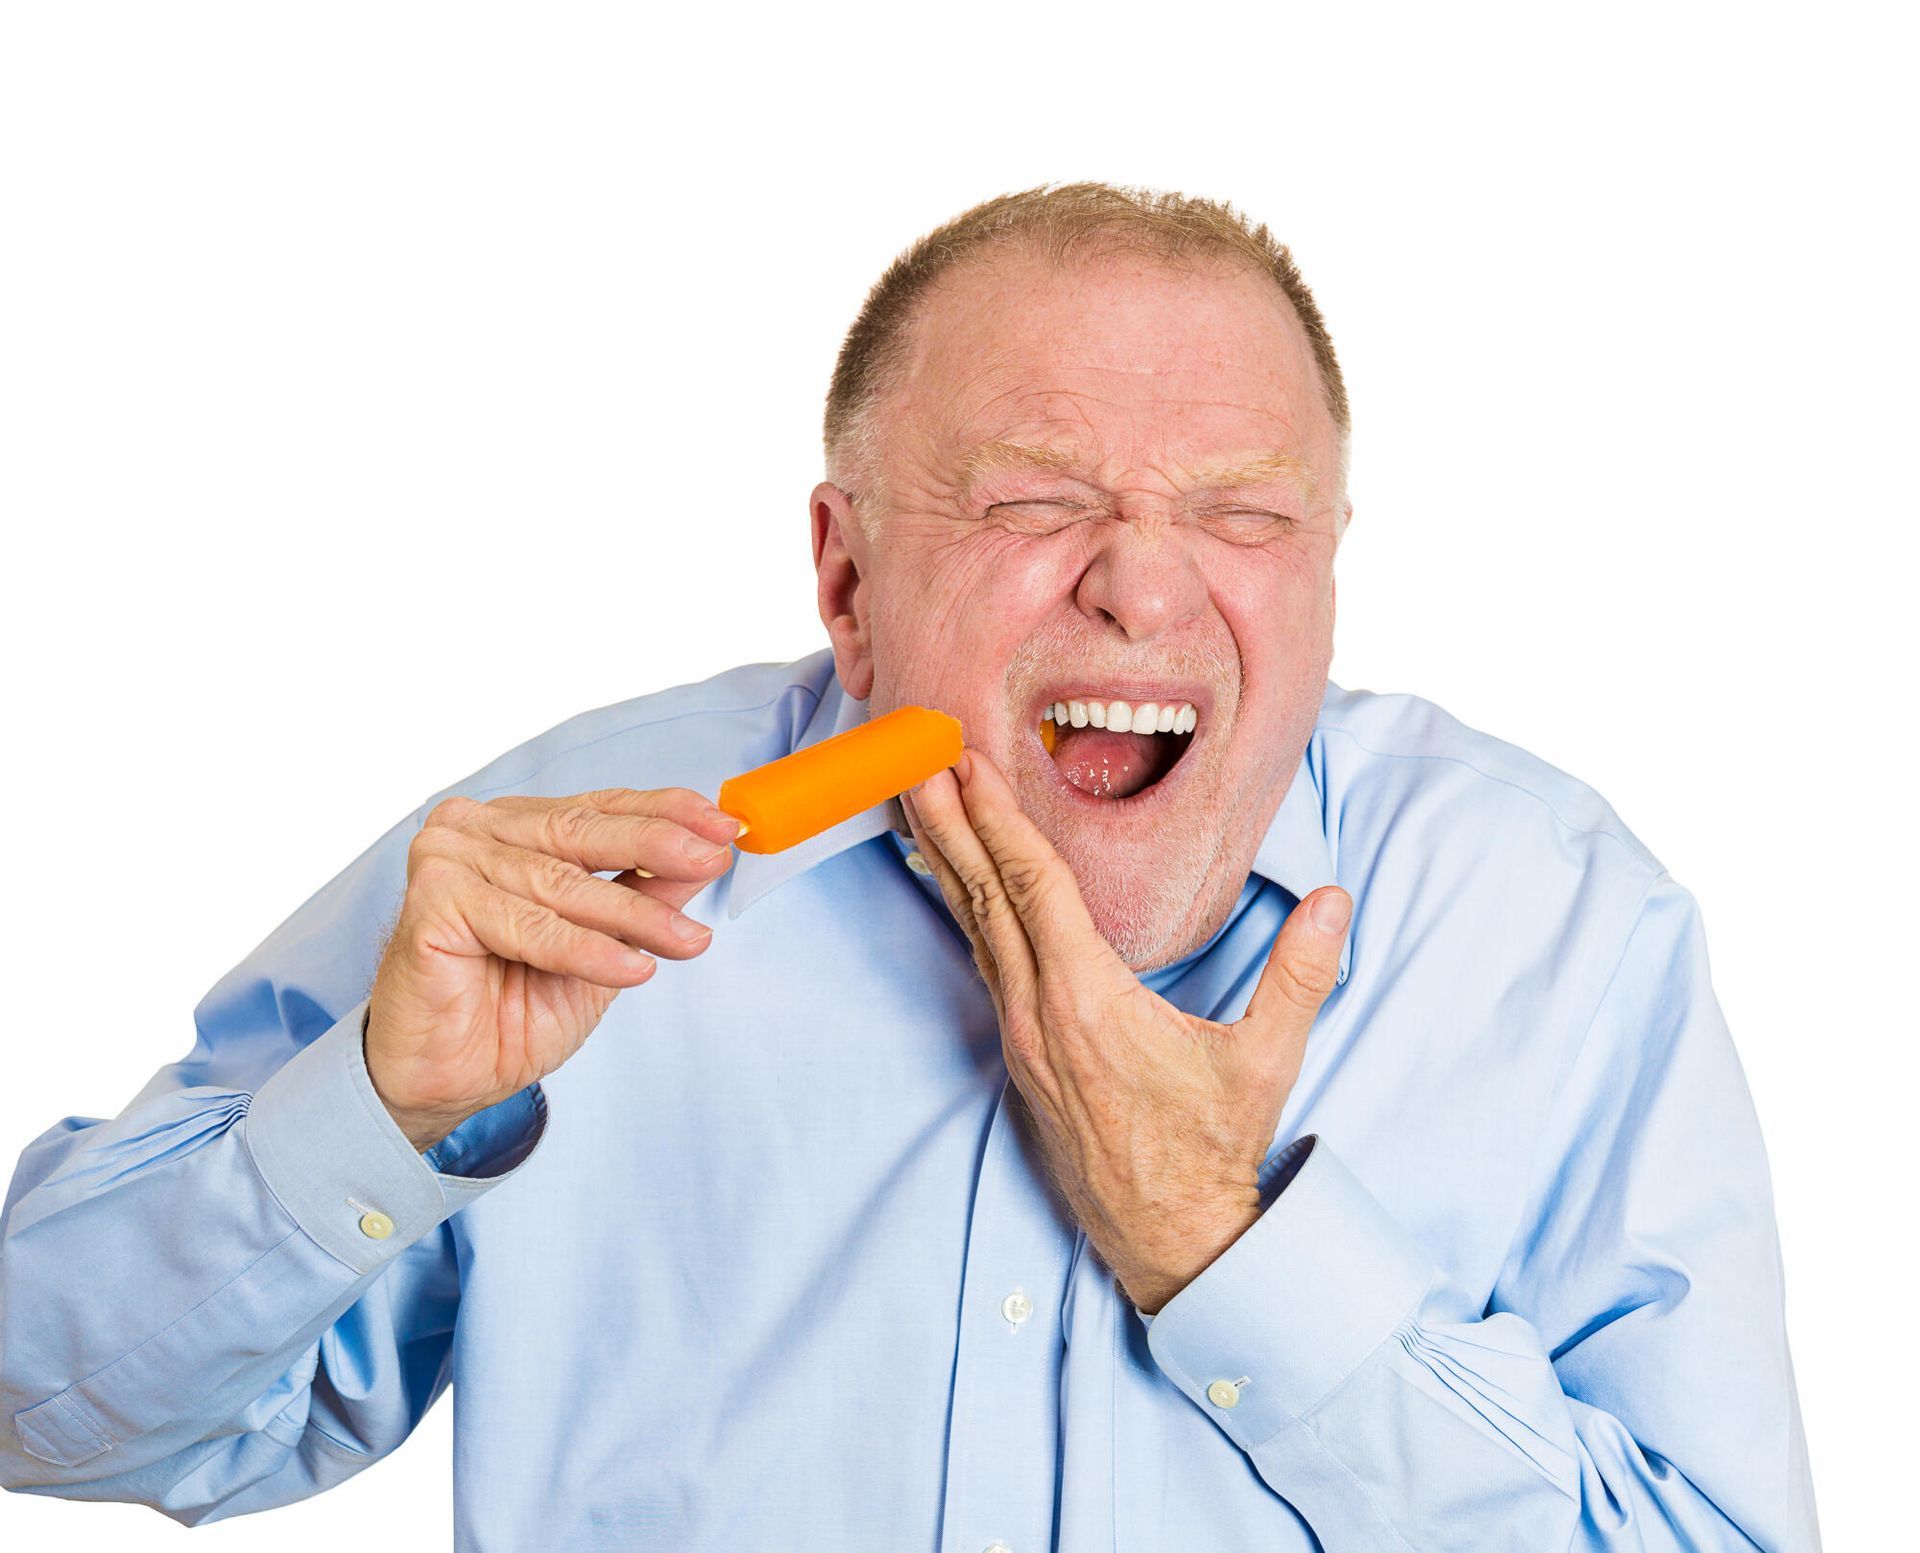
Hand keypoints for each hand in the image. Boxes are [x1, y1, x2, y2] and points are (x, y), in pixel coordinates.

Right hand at [365, 787, 741, 1151]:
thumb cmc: (510, 1008)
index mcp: (515, 826)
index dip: (665, 813)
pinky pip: (528, 925)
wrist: (446, 1076)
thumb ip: (644, 896)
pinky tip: (631, 969)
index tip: (723, 827)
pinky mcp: (432, 902)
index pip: (598, 808)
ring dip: (635, 915)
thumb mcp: (602, 946)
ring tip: (687, 940)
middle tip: (712, 860)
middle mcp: (476, 828)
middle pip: (581, 832)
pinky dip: (585, 950)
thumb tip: (705, 856)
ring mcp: (448, 859)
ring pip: (561, 884)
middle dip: (657, 846)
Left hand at [901, 748, 1350, 1314]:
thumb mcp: (1266, 1059)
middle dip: (951, 825)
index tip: (969, 768)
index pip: (1033, 889)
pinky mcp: (1019, 1060)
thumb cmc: (1213, 1148)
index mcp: (1089, 1001)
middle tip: (920, 763)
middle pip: (984, 899)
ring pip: (974, 932)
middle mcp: (1039, 1014)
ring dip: (948, 864)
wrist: (1171, 1239)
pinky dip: (966, 915)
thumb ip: (1299, 974)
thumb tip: (1334, 900)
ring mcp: (1020, 1040)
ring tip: (922, 809)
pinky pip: (984, 968)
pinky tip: (959, 892)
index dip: (1000, 821)